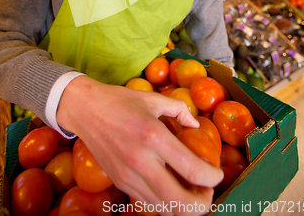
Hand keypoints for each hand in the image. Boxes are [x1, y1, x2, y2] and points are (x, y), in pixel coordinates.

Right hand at [56, 75, 222, 215]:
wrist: (85, 109)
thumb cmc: (120, 101)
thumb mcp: (153, 99)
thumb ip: (180, 111)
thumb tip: (195, 125)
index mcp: (154, 136)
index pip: (193, 170)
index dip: (213, 178)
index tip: (218, 173)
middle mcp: (142, 161)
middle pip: (180, 202)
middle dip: (202, 204)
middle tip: (208, 191)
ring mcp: (128, 176)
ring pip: (164, 209)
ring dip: (184, 207)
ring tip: (192, 192)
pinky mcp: (120, 182)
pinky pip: (147, 204)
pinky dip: (165, 203)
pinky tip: (171, 189)